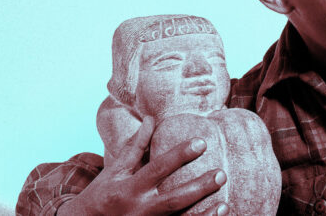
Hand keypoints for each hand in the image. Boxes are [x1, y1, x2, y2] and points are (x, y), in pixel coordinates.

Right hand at [58, 116, 228, 215]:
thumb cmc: (101, 196)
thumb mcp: (114, 171)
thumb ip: (135, 147)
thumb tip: (151, 119)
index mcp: (129, 188)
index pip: (158, 168)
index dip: (180, 155)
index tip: (202, 142)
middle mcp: (139, 209)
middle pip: (173, 199)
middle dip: (198, 188)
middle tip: (221, 174)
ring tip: (225, 204)